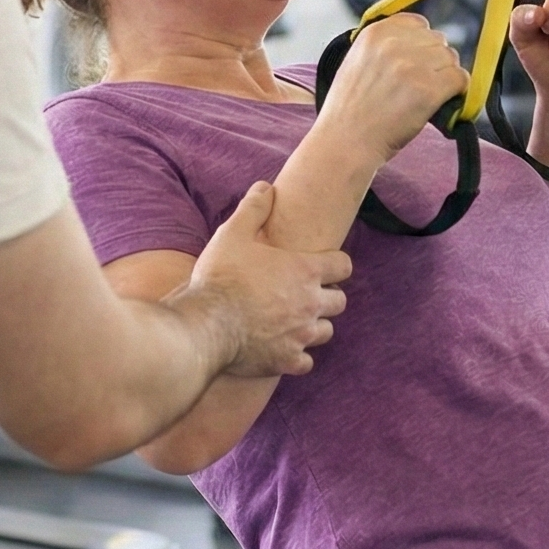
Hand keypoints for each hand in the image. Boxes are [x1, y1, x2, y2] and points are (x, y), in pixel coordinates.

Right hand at [180, 182, 351, 377]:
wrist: (204, 325)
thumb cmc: (220, 277)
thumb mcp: (232, 234)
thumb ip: (253, 208)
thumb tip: (266, 187)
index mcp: (305, 271)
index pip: (343, 266)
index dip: (335, 264)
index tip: (321, 265)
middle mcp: (311, 303)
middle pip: (339, 301)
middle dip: (326, 296)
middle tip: (304, 294)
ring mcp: (301, 335)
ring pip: (326, 331)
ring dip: (314, 325)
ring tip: (294, 321)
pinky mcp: (287, 361)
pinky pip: (306, 361)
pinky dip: (298, 355)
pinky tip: (283, 348)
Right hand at [317, 13, 468, 166]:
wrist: (345, 143)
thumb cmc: (350, 110)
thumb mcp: (356, 62)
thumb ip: (383, 46)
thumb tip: (419, 42)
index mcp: (375, 33)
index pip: (418, 24)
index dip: (422, 44)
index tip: (417, 62)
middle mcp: (394, 44)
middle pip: (438, 41)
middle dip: (434, 62)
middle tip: (421, 85)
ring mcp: (412, 66)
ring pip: (452, 60)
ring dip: (445, 77)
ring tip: (427, 97)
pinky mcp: (428, 90)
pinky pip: (460, 80)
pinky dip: (456, 92)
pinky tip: (441, 104)